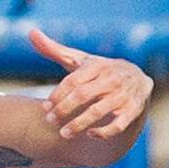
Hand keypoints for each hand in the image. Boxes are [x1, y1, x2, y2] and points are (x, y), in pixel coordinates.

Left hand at [33, 28, 152, 138]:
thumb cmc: (97, 69)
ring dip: (79, 124)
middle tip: (49, 121)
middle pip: (83, 95)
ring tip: (63, 134)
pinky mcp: (132, 110)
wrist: (137, 77)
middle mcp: (110, 80)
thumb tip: (31, 33)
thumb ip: (54, 50)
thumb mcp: (78, 58)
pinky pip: (119, 124)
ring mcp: (122, 95)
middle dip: (64, 110)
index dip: (57, 95)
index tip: (45, 107)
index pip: (73, 81)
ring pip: (99, 111)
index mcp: (96, 66)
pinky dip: (105, 131)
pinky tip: (89, 135)